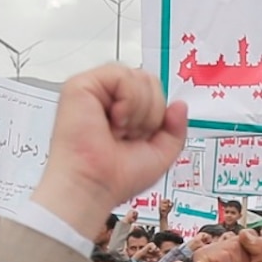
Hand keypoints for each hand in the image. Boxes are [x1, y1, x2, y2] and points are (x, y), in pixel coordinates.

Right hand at [33, 66, 186, 237]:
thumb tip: (179, 105)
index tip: (141, 137)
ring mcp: (94, 89)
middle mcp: (107, 97)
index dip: (157, 113)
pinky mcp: (81, 85)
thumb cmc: (115, 177)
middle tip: (129, 135)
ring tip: (119, 130)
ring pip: (139, 77)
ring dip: (139, 111)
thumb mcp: (160, 153)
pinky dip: (127, 102)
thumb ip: (176, 129)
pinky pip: (122, 76)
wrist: (95, 185)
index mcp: (122, 110)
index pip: (152, 90)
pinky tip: (114, 120)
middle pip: (149, 80)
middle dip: (150, 113)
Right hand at [187, 228, 261, 261]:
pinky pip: (222, 255)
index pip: (250, 234)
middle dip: (244, 260)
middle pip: (241, 239)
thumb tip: (244, 232)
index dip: (254, 251)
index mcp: (238, 246)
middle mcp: (224, 245)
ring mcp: (212, 249)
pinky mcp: (201, 255)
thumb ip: (261, 246)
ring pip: (232, 246)